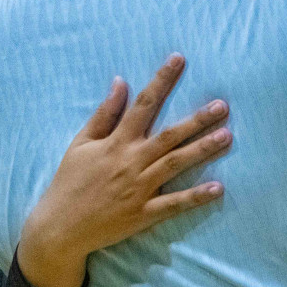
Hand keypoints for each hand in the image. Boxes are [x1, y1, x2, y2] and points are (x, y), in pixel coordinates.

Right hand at [17, 54, 232, 286]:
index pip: (143, 104)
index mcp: (116, 142)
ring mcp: (139, 187)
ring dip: (202, 150)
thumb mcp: (81, 143)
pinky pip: (174, 203)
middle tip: (222, 105)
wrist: (59, 227)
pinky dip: (195, 197)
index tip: (179, 59)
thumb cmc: (70, 181)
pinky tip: (218, 188)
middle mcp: (131, 161)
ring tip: (227, 136)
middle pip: (169, 135)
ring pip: (176, 164)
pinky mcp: (144, 213)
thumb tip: (121, 81)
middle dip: (197, 119)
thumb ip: (104, 113)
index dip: (162, 80)